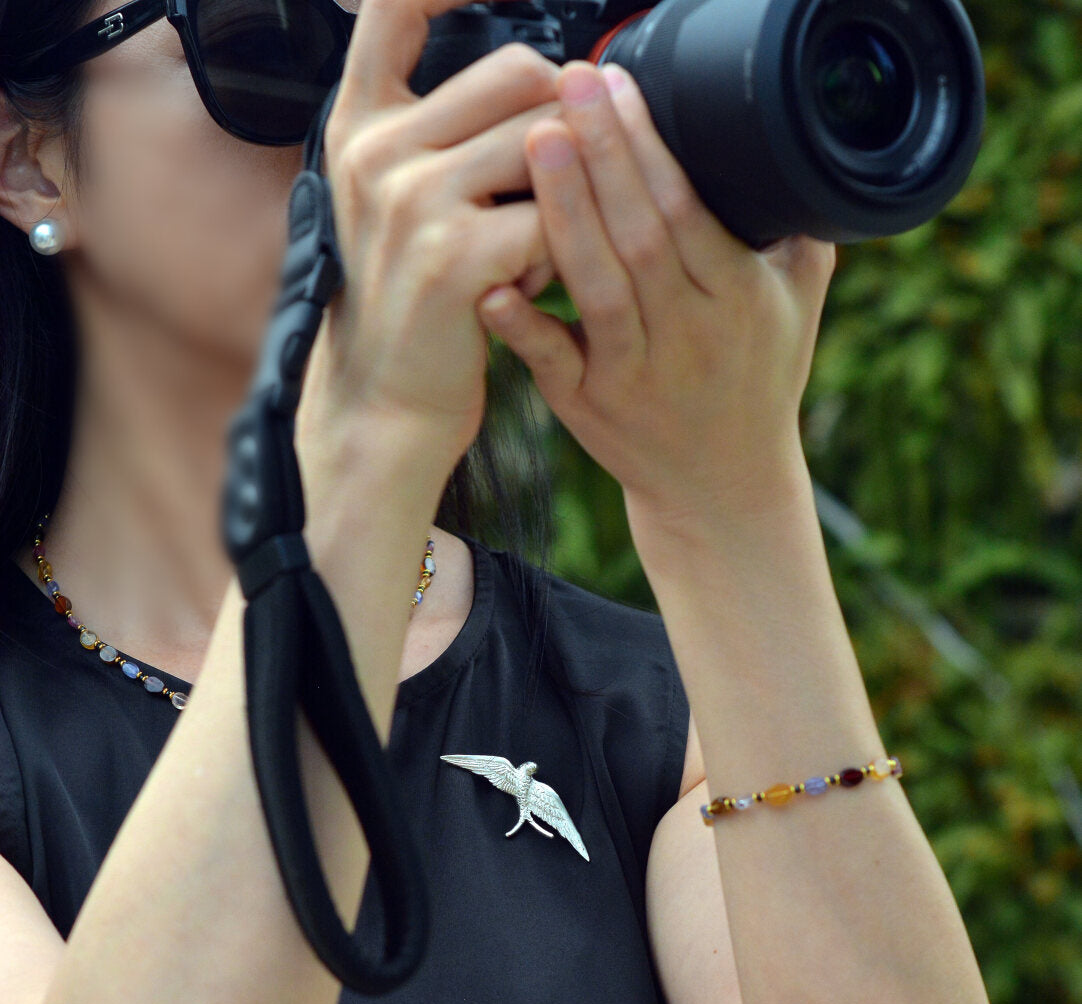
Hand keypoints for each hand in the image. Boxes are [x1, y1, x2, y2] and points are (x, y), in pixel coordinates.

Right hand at [299, 0, 560, 474]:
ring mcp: (413, 201)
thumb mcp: (395, 194)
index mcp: (361, 122)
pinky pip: (552, 218)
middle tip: (546, 186)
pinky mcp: (455, 256)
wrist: (388, 398)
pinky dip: (561, 251)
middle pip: (519, 72)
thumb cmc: (411, 297)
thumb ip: (439, 125)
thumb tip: (541, 69)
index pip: (395, 4)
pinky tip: (534, 279)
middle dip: (560, 123)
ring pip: (546, 143)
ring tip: (536, 241)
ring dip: (566, 194)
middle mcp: (379, 150)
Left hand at [479, 63, 835, 529]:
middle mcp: (689, 336)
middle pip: (641, 235)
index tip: (619, 84)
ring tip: (533, 143)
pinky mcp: (590, 408)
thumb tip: (791, 148)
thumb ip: (797, 230)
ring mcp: (636, 376)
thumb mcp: (798, 306)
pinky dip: (524, 326)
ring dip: (564, 215)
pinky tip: (491, 284)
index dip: (651, 146)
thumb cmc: (757, 382)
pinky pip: (553, 363)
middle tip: (567, 84)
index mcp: (739, 299)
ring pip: (597, 288)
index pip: (690, 209)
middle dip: (603, 154)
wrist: (723, 487)